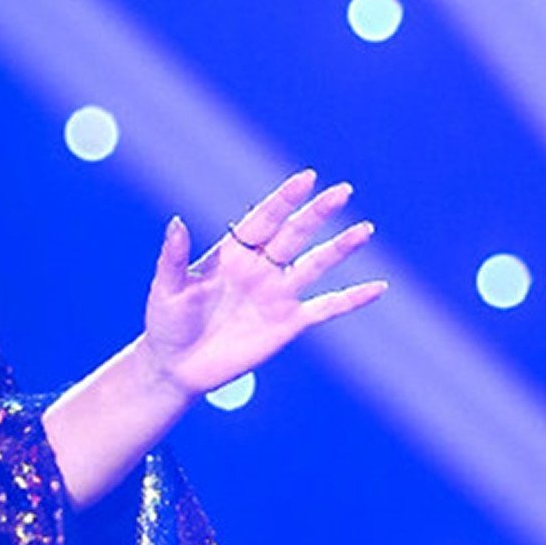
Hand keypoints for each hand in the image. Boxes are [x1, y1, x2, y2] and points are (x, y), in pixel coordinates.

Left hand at [139, 169, 385, 398]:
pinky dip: (352, 299)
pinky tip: (379, 288)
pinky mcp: (289, 323)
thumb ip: (175, 256)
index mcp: (231, 254)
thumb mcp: (166, 287)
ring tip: (365, 229)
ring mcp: (277, 294)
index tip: (306, 178)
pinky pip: (327, 308)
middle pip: (294, 234)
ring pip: (315, 264)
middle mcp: (259, 268)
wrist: (176, 366)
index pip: (263, 219)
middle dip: (317, 213)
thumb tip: (176, 221)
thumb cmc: (166, 322)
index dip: (284, 199)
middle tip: (343, 190)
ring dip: (340, 248)